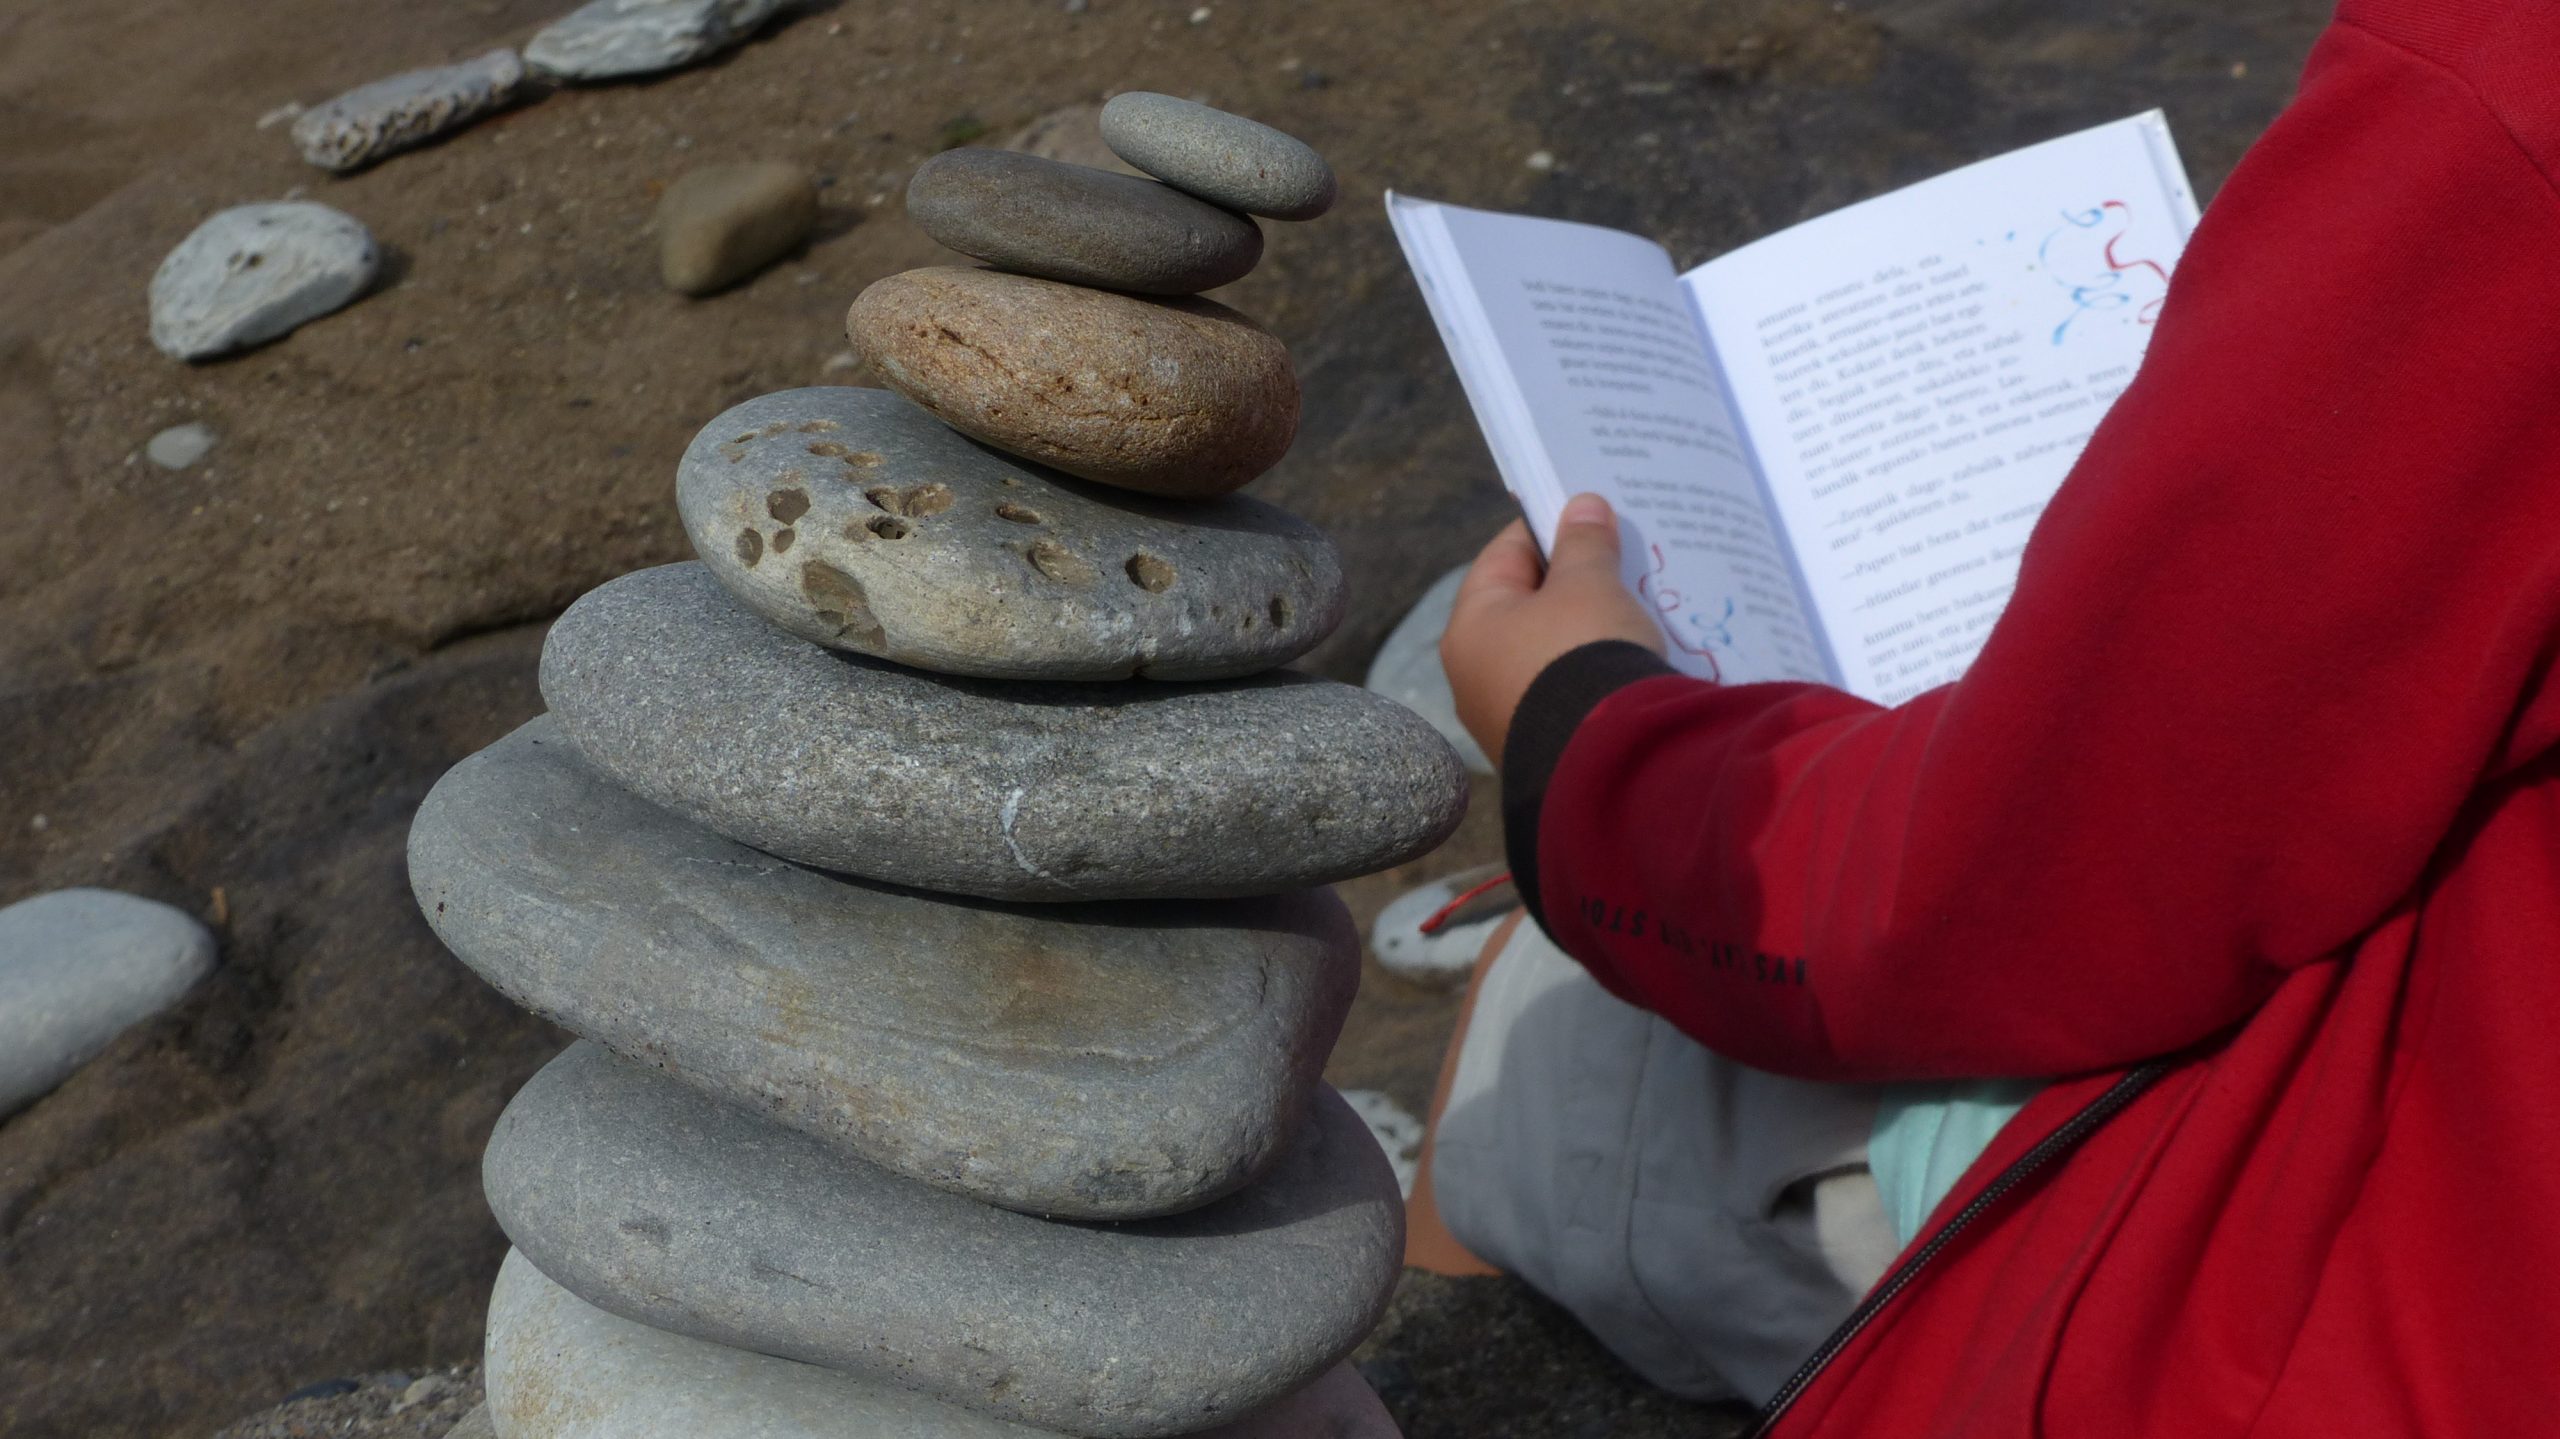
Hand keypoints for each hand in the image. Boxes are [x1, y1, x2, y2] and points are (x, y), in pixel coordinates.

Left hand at [1442, 493, 1665, 765]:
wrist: (1606, 762)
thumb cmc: (1581, 654)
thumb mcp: (1589, 585)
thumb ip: (1584, 542)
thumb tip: (1581, 504)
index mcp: (1469, 628)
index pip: (1504, 556)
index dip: (1547, 528)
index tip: (1589, 515)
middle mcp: (1474, 676)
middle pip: (1526, 607)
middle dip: (1573, 582)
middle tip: (1619, 560)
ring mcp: (1505, 717)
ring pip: (1549, 653)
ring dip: (1586, 629)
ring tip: (1634, 608)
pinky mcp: (1541, 746)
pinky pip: (1567, 692)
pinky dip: (1593, 672)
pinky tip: (1630, 660)